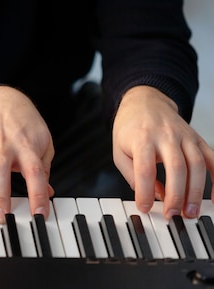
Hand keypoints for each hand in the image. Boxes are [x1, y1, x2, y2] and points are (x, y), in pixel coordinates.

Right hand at [0, 86, 54, 222]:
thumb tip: (46, 194)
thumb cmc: (25, 126)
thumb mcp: (43, 143)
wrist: (5, 99)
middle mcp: (3, 145)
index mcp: (26, 147)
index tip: (38, 216)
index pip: (34, 173)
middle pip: (0, 169)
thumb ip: (42, 169)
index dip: (38, 195)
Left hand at [113, 85, 213, 218]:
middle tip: (173, 214)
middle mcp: (166, 135)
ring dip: (196, 191)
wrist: (145, 102)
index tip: (145, 207)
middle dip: (176, 195)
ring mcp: (185, 136)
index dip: (145, 191)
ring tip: (191, 212)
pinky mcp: (198, 139)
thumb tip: (153, 196)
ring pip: (197, 164)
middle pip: (176, 167)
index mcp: (142, 138)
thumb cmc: (130, 129)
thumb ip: (132, 175)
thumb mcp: (119, 151)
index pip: (144, 168)